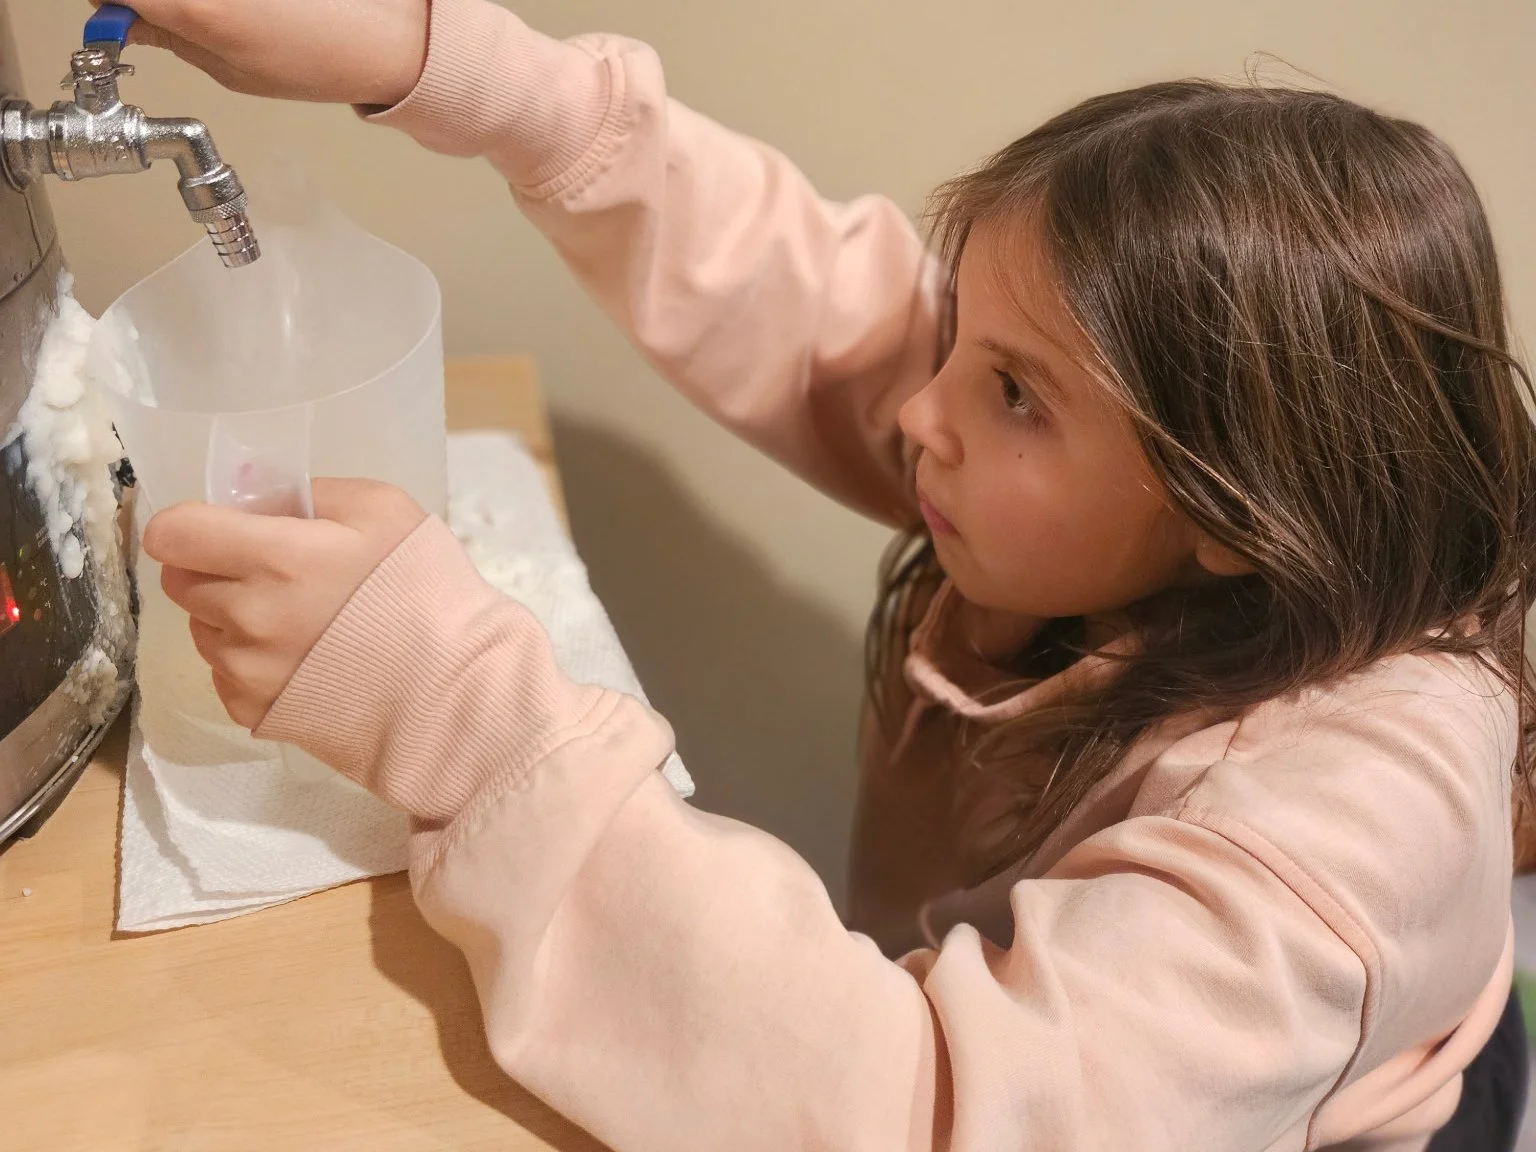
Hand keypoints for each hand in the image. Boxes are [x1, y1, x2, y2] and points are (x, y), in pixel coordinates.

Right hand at [92, 0, 429, 105]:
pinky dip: (224, 2)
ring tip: (229, 18)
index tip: (117, 15)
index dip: (107, 3)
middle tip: (158, 13)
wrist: (386, 36)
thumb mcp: (230, 69)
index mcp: (193, 4)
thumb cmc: (320, 59)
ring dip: (189, 2)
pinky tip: (251, 11)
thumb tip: (121, 18)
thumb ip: (166, 36)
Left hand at [143, 478, 426, 727]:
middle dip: (216, 570)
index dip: (191, 525)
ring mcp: (244, 671)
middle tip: (275, 576)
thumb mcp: (385, 509)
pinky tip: (303, 661)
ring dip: (232, 619)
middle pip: (181, 581)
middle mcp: (245, 615)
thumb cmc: (426, 591)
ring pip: (202, 629)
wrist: (452, 690)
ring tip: (298, 624)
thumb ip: (312, 492)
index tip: (225, 531)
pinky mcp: (251, 711)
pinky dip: (251, 664)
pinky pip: (224, 674)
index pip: (172, 533)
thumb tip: (260, 499)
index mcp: (274, 557)